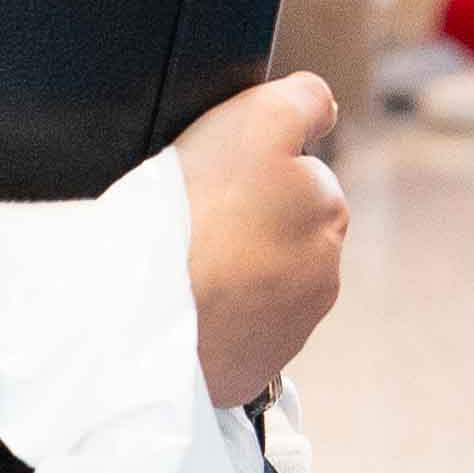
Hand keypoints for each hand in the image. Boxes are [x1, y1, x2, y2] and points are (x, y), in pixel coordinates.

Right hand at [173, 72, 348, 408]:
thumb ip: (304, 100)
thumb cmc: (199, 208)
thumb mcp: (258, 118)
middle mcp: (323, 275)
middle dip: (247, 226)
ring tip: (181, 266)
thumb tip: (324, 108)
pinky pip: (231, 336)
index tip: (214, 179)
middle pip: (280, 233)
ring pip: (256, 286)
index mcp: (328, 212)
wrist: (145, 313)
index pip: (299, 176)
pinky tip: (178, 305)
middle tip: (193, 222)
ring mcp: (287, 331)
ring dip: (229, 275)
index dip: (253, 169)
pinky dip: (210, 321)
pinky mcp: (249, 372)